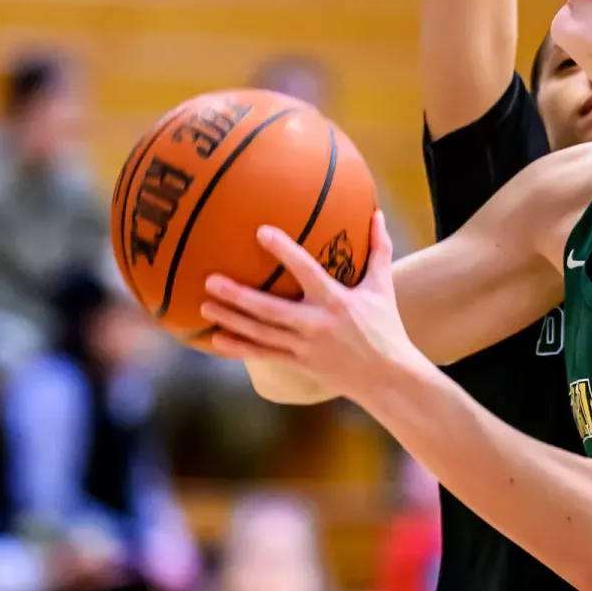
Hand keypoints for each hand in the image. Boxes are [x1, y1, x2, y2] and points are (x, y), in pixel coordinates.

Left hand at [199, 211, 419, 399]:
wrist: (387, 376)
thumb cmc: (386, 326)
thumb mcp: (383, 287)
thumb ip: (379, 250)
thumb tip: (378, 214)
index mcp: (338, 301)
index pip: (307, 272)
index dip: (285, 252)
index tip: (261, 232)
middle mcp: (318, 324)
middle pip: (271, 310)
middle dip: (239, 296)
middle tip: (210, 280)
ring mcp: (306, 347)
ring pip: (261, 333)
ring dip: (232, 319)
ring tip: (205, 304)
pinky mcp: (299, 363)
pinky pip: (264, 354)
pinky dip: (239, 348)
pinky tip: (216, 339)